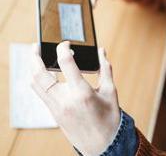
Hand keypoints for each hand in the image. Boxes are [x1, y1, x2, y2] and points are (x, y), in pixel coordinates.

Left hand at [30, 41, 119, 155]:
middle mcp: (65, 100)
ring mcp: (56, 108)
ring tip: (36, 57)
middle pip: (39, 74)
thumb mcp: (110, 91)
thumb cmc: (109, 117)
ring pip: (35, 85)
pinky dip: (39, 80)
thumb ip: (105, 68)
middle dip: (34, 57)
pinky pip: (40, 94)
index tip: (66, 43)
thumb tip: (101, 51)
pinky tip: (44, 74)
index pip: (66, 63)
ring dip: (33, 69)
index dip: (63, 48)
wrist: (102, 145)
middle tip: (36, 45)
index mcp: (81, 92)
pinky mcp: (54, 113)